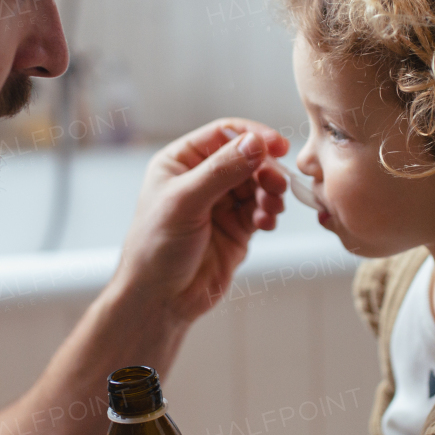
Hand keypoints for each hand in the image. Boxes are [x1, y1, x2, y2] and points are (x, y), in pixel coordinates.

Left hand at [113, 119, 288, 322]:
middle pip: (247, 159)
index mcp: (181, 162)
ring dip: (270, 192)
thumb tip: (256, 143)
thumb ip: (222, 170)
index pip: (223, 134)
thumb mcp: (185, 201)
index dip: (253, 136)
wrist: (159, 300)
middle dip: (266, 169)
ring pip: (258, 185)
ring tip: (271, 208)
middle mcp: (202, 179)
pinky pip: (261, 211)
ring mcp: (221, 205)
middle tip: (277, 184)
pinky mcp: (236, 229)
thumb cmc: (155, 248)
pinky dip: (269, 214)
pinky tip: (266, 223)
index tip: (278, 145)